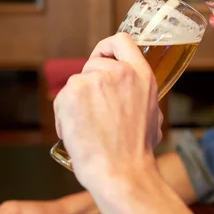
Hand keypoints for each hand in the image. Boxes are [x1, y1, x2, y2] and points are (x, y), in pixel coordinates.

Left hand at [54, 33, 162, 189]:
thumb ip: (138, 95)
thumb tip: (126, 93)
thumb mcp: (152, 115)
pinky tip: (76, 133)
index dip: (107, 47)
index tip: (100, 57)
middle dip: (88, 86)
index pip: (122, 41)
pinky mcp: (73, 93)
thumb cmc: (136, 152)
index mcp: (141, 76)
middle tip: (92, 111)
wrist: (121, 172)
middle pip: (92, 64)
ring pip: (75, 84)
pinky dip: (63, 117)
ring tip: (87, 129)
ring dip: (75, 104)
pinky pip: (61, 99)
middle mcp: (119, 72)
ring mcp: (95, 80)